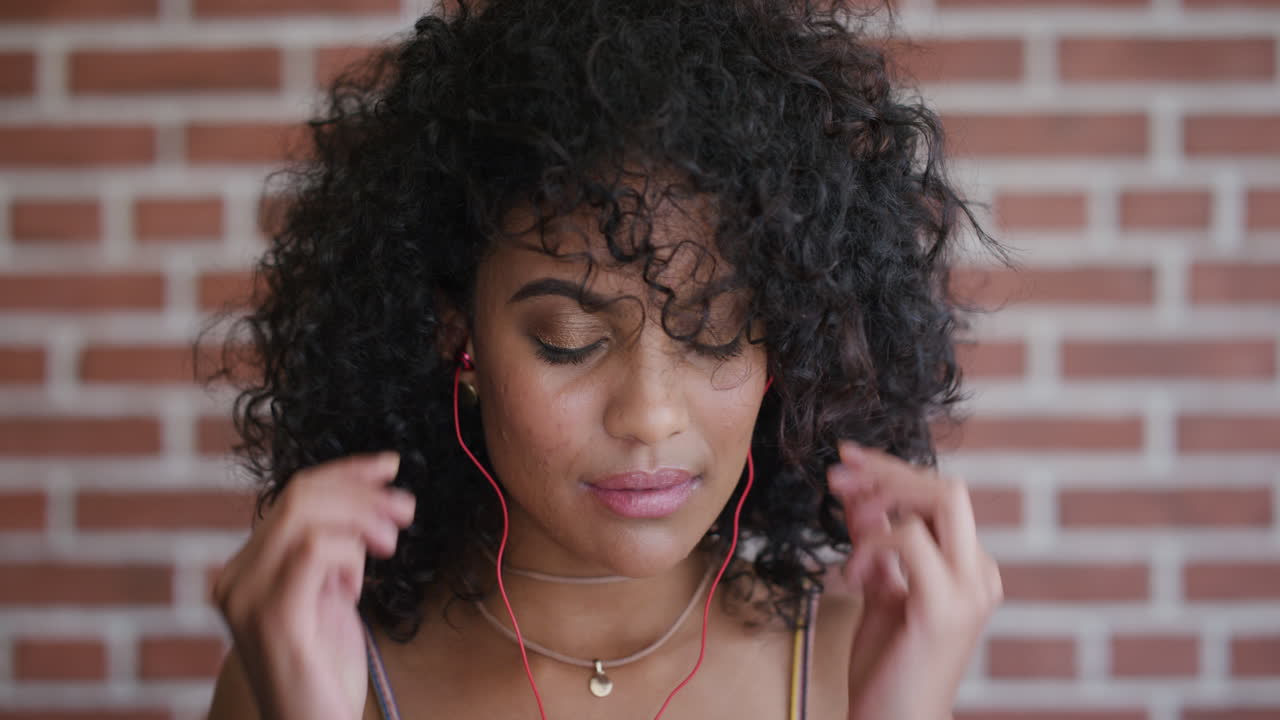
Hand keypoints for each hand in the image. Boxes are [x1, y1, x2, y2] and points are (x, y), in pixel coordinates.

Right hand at [211, 452, 415, 719]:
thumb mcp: (330, 598)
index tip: (388, 465)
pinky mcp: (273, 617)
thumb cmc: (325, 672)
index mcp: (246, 569)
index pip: (292, 496)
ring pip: (304, 513)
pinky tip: (360, 582)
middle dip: (361, 491)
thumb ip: (333, 555)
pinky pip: (314, 550)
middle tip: (405, 508)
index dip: (345, 473)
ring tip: (393, 543)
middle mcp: (235, 578)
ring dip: (362, 516)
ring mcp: (247, 597)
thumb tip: (368, 503)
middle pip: (298, 496)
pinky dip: (349, 551)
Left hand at [827, 442, 1002, 719]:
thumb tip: (857, 495)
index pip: (939, 498)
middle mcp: (979, 573)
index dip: (891, 471)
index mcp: (968, 568)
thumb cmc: (888, 667)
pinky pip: (911, 540)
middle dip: (888, 470)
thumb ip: (873, 543)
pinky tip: (853, 573)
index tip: (847, 460)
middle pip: (947, 488)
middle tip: (840, 469)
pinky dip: (873, 542)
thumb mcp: (876, 589)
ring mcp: (969, 589)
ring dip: (880, 498)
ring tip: (846, 521)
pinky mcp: (944, 606)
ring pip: (939, 502)